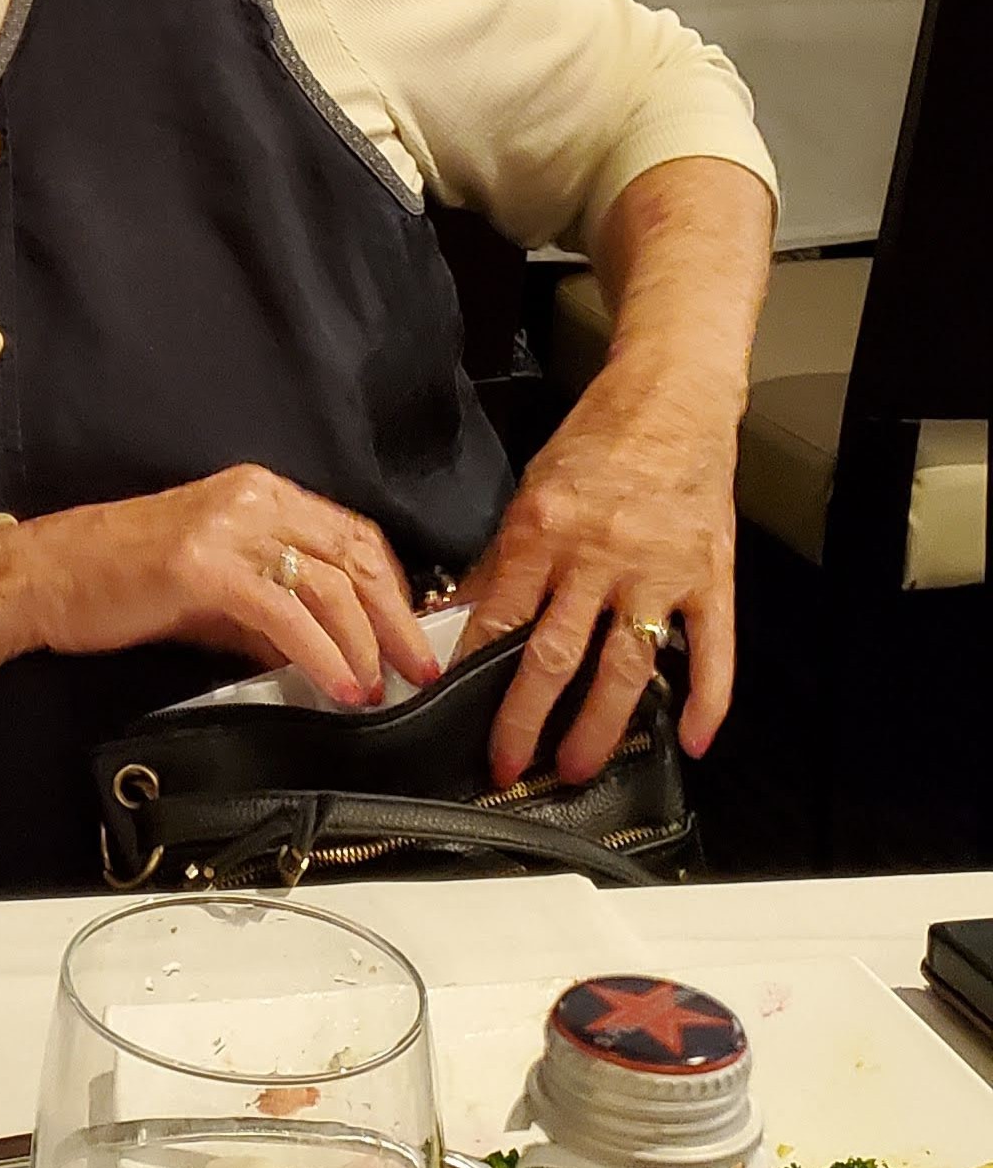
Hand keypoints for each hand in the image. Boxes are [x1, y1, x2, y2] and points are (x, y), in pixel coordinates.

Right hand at [0, 464, 438, 708]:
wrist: (44, 579)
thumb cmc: (118, 583)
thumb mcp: (211, 593)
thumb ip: (270, 613)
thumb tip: (327, 652)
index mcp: (257, 494)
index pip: (350, 534)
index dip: (392, 588)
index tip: (411, 635)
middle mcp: (250, 499)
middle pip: (352, 555)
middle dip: (395, 619)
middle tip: (417, 670)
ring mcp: (226, 528)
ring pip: (327, 584)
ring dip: (365, 642)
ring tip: (380, 687)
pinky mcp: (203, 566)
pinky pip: (283, 611)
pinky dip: (322, 652)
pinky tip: (338, 685)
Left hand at [456, 362, 739, 787]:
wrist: (672, 400)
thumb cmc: (596, 443)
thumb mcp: (529, 493)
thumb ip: (499, 560)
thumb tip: (455, 616)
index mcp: (542, 533)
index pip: (498, 619)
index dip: (472, 675)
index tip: (454, 716)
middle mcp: (597, 557)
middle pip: (555, 656)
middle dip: (527, 720)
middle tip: (510, 766)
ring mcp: (658, 572)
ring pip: (625, 667)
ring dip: (601, 726)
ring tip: (579, 767)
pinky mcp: (710, 576)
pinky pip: (713, 650)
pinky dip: (708, 700)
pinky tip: (693, 742)